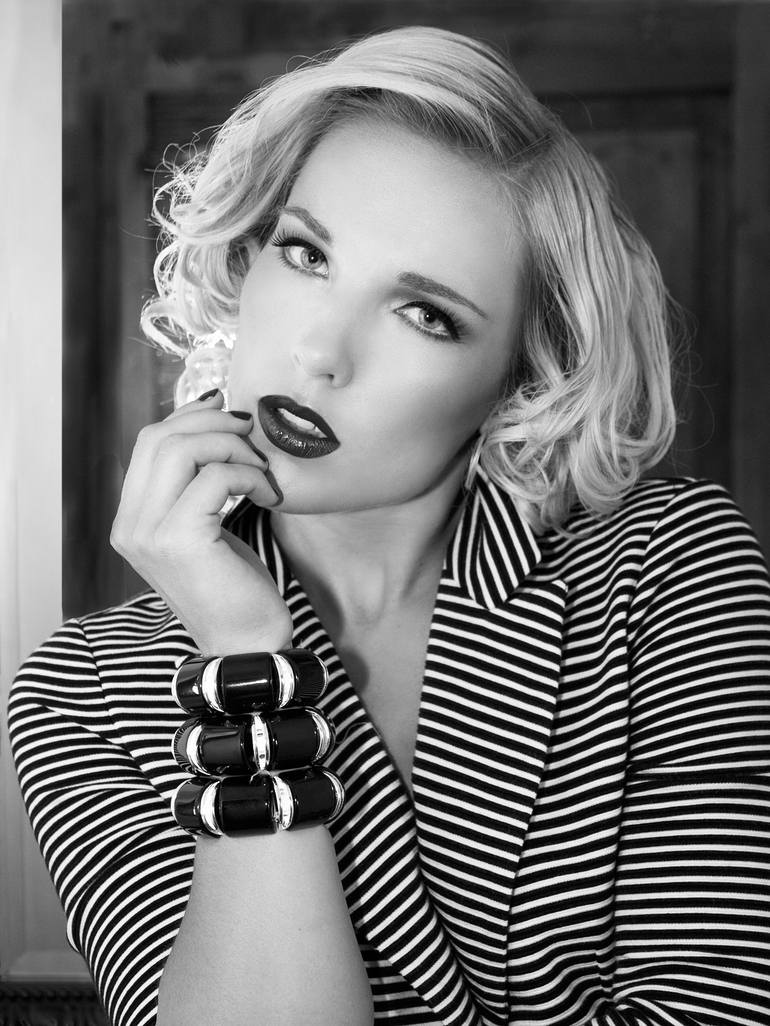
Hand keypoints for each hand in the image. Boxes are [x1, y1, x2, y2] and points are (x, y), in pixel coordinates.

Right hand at [110, 390, 292, 654]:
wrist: (246, 644)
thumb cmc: (234, 585)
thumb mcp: (206, 525)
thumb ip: (195, 482)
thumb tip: (214, 417)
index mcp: (131, 518)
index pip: (148, 442)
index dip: (189, 415)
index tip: (228, 411)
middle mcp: (130, 524)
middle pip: (160, 437)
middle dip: (213, 425)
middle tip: (251, 435)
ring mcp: (149, 533)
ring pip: (183, 450)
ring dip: (233, 448)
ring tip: (261, 470)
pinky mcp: (179, 540)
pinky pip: (216, 478)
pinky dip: (250, 476)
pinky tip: (268, 495)